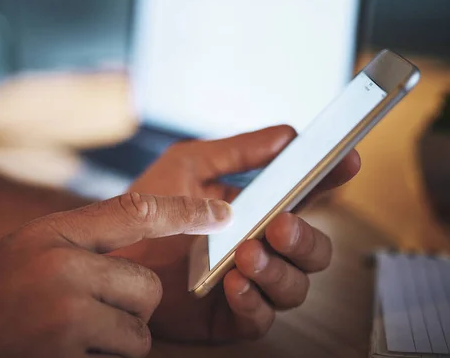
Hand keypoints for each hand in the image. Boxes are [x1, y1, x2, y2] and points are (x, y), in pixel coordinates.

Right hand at [0, 193, 230, 357]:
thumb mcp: (34, 245)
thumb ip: (87, 237)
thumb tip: (151, 230)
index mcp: (55, 234)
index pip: (137, 211)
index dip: (186, 212)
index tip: (223, 214)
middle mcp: (64, 270)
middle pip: (147, 288)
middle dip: (131, 305)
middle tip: (91, 309)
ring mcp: (65, 318)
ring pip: (139, 333)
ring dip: (118, 339)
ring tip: (71, 333)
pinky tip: (60, 351)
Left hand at [111, 125, 360, 341]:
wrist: (107, 250)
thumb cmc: (146, 205)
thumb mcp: (189, 166)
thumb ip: (237, 151)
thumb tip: (286, 134)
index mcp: (256, 210)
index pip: (305, 198)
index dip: (330, 181)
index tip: (344, 162)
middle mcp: (260, 247)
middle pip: (313, 250)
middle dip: (306, 238)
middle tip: (280, 224)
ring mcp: (247, 282)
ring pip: (295, 286)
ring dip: (279, 270)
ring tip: (246, 253)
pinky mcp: (228, 316)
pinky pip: (261, 318)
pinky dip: (255, 301)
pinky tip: (235, 284)